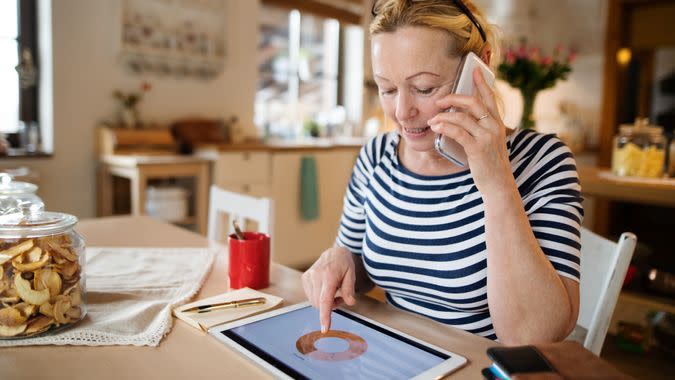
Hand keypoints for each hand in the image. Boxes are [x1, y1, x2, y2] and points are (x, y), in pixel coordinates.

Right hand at [302, 246, 356, 332]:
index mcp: (328, 275)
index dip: (324, 315)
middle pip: (319, 304)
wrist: (333, 252)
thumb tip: (350, 302)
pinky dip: (319, 298)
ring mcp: (308, 277)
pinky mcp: (304, 279)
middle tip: (341, 298)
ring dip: (324, 303)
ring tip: (334, 292)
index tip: (325, 328)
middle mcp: (315, 276)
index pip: (325, 299)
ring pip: (314, 302)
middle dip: (330, 307)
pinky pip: (310, 297)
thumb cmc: (344, 263)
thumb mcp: (351, 274)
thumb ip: (349, 289)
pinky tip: (325, 290)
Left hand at [427, 69, 513, 192]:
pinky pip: (458, 132)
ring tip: (432, 120)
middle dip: (453, 98)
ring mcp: (487, 137)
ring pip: (462, 117)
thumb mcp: (489, 143)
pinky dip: (444, 127)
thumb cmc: (490, 165)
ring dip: (444, 116)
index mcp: (497, 123)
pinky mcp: (478, 148)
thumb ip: (480, 129)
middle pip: (473, 102)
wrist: (499, 185)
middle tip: (439, 101)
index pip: (490, 98)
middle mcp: (494, 127)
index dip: (482, 83)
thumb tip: (460, 117)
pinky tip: (436, 127)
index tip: (474, 71)